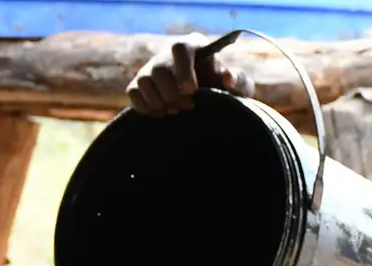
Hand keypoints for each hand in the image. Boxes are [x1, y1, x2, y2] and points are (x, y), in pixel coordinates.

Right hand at [126, 40, 253, 115]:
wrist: (205, 101)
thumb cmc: (222, 89)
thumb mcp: (237, 86)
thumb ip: (239, 81)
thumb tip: (227, 77)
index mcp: (193, 46)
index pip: (180, 48)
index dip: (183, 69)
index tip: (192, 90)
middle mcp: (166, 55)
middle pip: (159, 69)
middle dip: (172, 93)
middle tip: (188, 106)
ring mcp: (150, 69)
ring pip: (144, 81)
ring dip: (159, 101)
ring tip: (175, 110)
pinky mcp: (138, 85)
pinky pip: (133, 93)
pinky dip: (145, 107)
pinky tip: (162, 113)